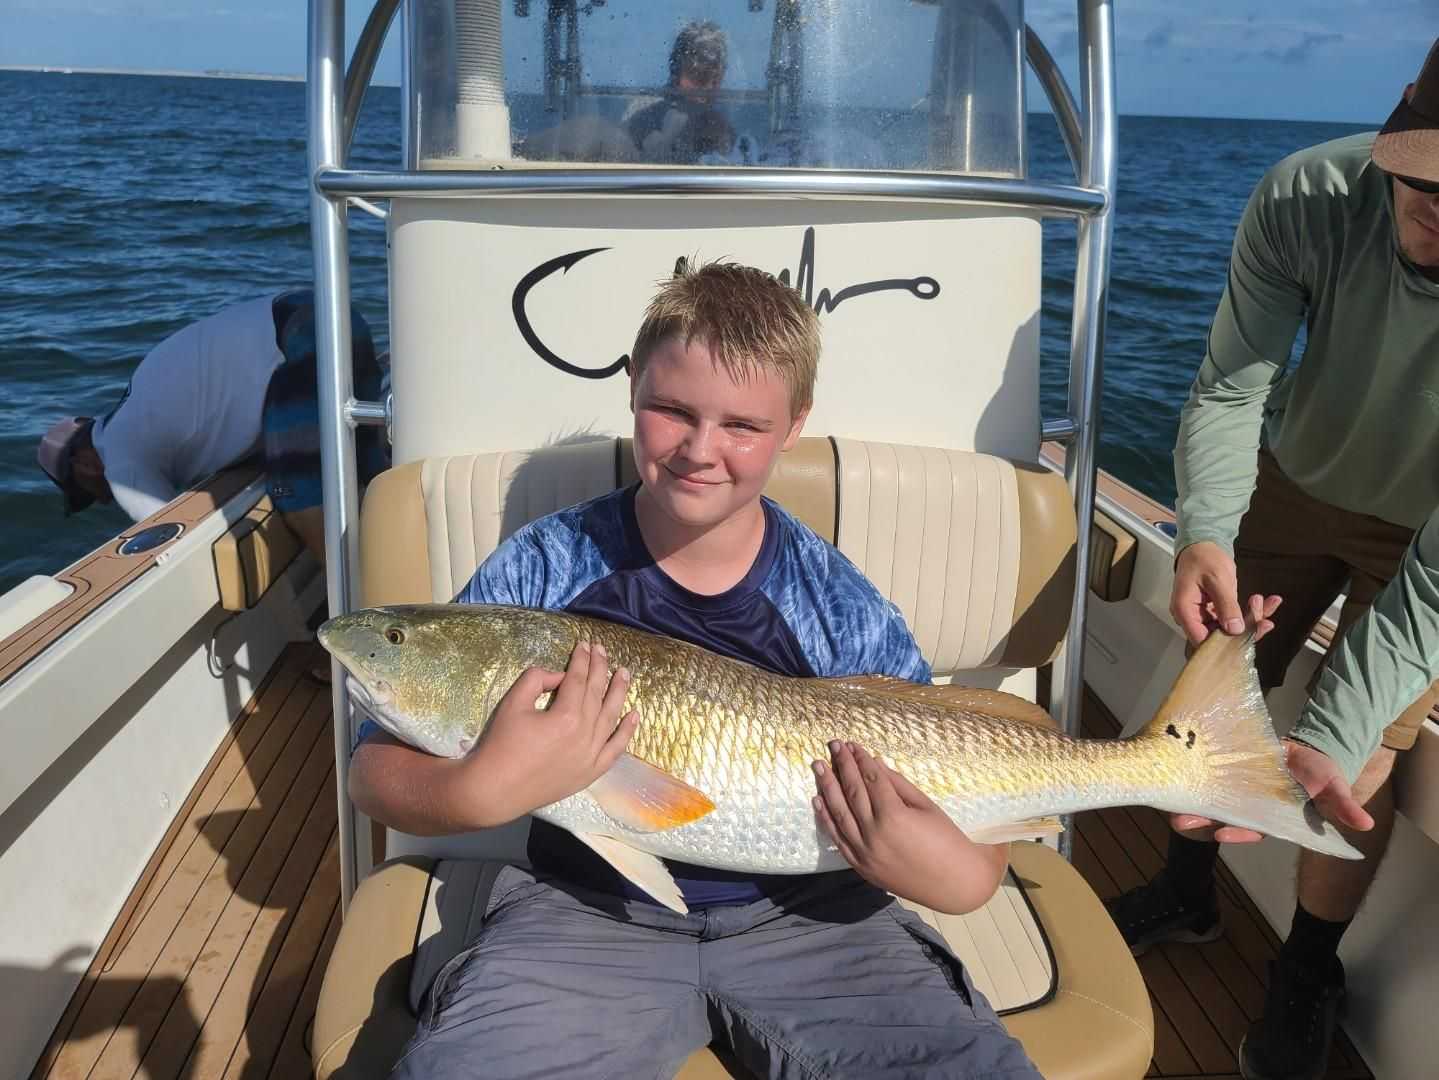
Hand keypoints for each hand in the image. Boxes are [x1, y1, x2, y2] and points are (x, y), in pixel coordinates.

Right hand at [464, 641, 638, 826]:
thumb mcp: (513, 703)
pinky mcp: (591, 772)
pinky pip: (615, 749)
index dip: (581, 660)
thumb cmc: (501, 745)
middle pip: (597, 693)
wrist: (495, 790)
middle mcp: (586, 735)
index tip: (584, 644)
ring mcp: (592, 756)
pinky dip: (627, 731)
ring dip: (619, 692)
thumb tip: (560, 676)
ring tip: (624, 673)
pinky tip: (634, 715)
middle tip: (602, 650)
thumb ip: (537, 679)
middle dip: (600, 668)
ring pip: (611, 716)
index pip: (579, 679)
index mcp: (567, 716)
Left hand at [812, 741, 1006, 914]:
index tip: (852, 744)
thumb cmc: (947, 840)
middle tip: (833, 745)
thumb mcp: (925, 806)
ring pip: (839, 813)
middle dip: (841, 766)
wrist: (954, 884)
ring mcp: (865, 853)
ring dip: (827, 787)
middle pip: (852, 792)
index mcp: (894, 816)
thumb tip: (874, 762)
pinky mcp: (861, 867)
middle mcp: (874, 834)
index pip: (870, 780)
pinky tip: (818, 799)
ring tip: (818, 766)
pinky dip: (826, 818)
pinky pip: (837, 839)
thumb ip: (897, 784)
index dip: (861, 759)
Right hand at [1171, 542, 1282, 645]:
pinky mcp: (1216, 612)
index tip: (1247, 635)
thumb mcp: (1217, 579)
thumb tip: (1235, 629)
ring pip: (1230, 629)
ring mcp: (1204, 616)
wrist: (1202, 546)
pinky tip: (1269, 602)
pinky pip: (1234, 618)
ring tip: (1269, 602)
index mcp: (1185, 611)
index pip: (1202, 639)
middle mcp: (1192, 618)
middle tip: (1266, 620)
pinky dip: (1252, 612)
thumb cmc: (1204, 558)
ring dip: (1253, 619)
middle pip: (1219, 637)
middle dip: (1246, 629)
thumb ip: (1226, 605)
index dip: (1224, 643)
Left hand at [1171, 739, 1374, 842]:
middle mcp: (1247, 808)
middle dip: (1201, 822)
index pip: (1251, 830)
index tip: (1222, 833)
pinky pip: (1202, 779)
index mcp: (1271, 818)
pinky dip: (1187, 780)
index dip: (1237, 833)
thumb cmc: (1318, 772)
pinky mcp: (1221, 772)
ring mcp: (1232, 791)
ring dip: (1188, 804)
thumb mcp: (1333, 785)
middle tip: (1180, 820)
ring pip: (1207, 802)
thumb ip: (1343, 804)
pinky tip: (1171, 775)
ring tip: (1167, 804)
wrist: (1302, 748)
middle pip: (1220, 820)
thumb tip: (1363, 825)